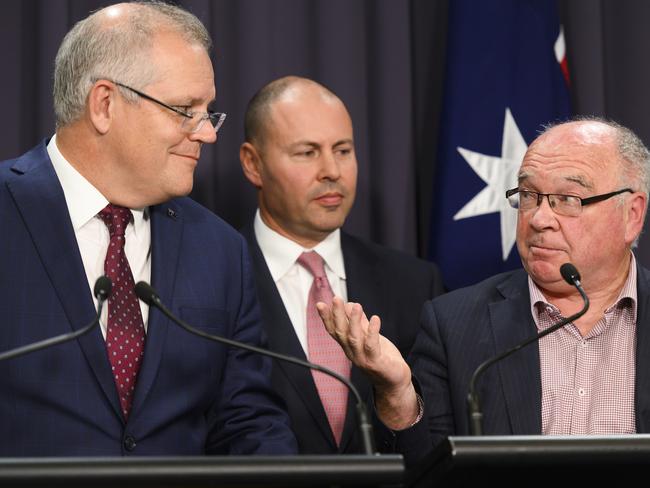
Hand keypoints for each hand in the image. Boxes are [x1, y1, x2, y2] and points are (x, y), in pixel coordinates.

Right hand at [317, 297, 419, 428]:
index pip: (334, 330)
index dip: (326, 318)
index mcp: (348, 346)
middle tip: (336, 299)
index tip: (320, 304)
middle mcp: (352, 352)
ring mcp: (362, 358)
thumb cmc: (382, 358)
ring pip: (354, 338)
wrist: (394, 381)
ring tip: (356, 306)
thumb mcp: (369, 337)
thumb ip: (360, 323)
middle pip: (341, 332)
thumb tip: (351, 305)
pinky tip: (375, 319)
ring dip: (353, 321)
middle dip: (337, 315)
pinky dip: (373, 331)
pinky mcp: (376, 362)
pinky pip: (372, 346)